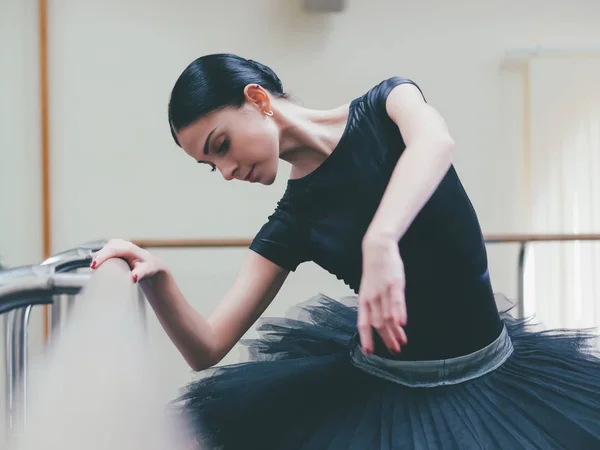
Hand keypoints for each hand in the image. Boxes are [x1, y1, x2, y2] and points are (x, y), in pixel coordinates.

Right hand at [91, 239, 164, 282]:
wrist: (149, 263)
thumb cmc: (148, 267)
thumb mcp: (146, 270)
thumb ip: (140, 273)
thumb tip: (133, 278)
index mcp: (128, 247)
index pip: (112, 250)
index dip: (101, 257)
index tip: (93, 266)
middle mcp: (121, 243)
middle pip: (104, 250)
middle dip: (97, 260)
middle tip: (93, 274)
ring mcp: (115, 244)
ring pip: (101, 251)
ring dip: (97, 260)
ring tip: (96, 273)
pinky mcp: (111, 248)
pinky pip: (101, 253)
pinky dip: (98, 260)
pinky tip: (98, 268)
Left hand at [357, 233, 407, 354]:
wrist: (378, 249)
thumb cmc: (375, 272)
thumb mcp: (369, 290)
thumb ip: (374, 306)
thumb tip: (381, 323)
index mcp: (363, 300)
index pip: (363, 323)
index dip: (366, 338)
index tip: (369, 352)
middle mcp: (372, 298)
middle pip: (378, 323)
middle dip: (386, 339)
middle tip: (394, 351)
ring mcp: (383, 291)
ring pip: (388, 316)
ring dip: (394, 332)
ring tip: (401, 343)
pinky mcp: (395, 283)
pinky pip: (396, 301)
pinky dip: (399, 313)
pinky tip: (402, 324)